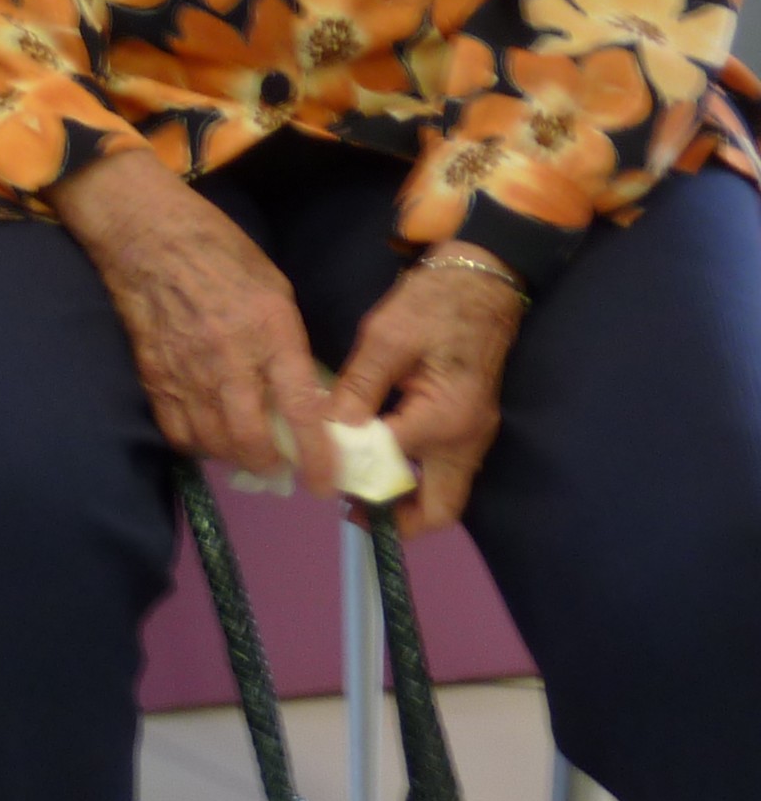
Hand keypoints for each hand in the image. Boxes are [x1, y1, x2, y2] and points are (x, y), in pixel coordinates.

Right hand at [53, 150, 334, 481]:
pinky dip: (195, 443)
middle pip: (250, 440)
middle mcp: (229, 359)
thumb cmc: (221, 252)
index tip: (324, 482)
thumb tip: (299, 395)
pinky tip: (207, 434)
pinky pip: (175, 430)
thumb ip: (286, 346)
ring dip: (233, 457)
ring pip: (212, 442)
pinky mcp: (153, 374)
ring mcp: (185, 370)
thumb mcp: (275, 291)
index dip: (317, 456)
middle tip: (280, 470)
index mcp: (269, 332)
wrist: (147, 234)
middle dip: (270, 466)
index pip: (299, 410)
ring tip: (245, 452)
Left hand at [329, 249, 524, 534]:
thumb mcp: (385, 338)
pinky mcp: (468, 426)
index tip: (320, 470)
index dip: (354, 471)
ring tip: (356, 487)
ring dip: (404, 499)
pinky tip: (378, 459)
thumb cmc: (434, 305)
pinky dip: (414, 475)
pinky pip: (443, 468)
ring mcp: (473, 436)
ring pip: (443, 492)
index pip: (392, 465)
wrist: (481, 281)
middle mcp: (467, 440)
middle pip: (439, 509)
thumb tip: (330, 430)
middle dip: (397, 520)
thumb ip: (359, 388)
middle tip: (352, 511)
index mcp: (446, 420)